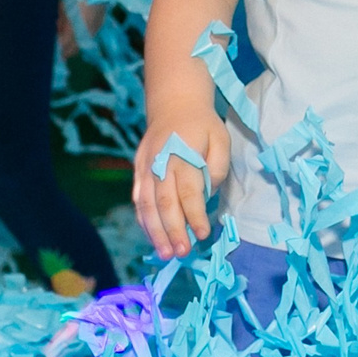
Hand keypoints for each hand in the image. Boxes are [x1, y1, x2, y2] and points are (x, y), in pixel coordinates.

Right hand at [132, 106, 230, 258]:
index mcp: (182, 154)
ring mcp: (145, 167)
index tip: (202, 235)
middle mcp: (160, 163)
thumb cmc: (202, 124)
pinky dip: (144, 220)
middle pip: (164, 202)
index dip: (195, 215)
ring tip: (165, 253)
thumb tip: (208, 191)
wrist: (174, 103)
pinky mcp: (137, 170)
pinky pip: (138, 199)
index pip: (188, 191)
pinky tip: (152, 236)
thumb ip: (217, 166)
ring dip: (154, 231)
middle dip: (172, 230)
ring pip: (146, 204)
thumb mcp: (221, 138)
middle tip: (181, 253)